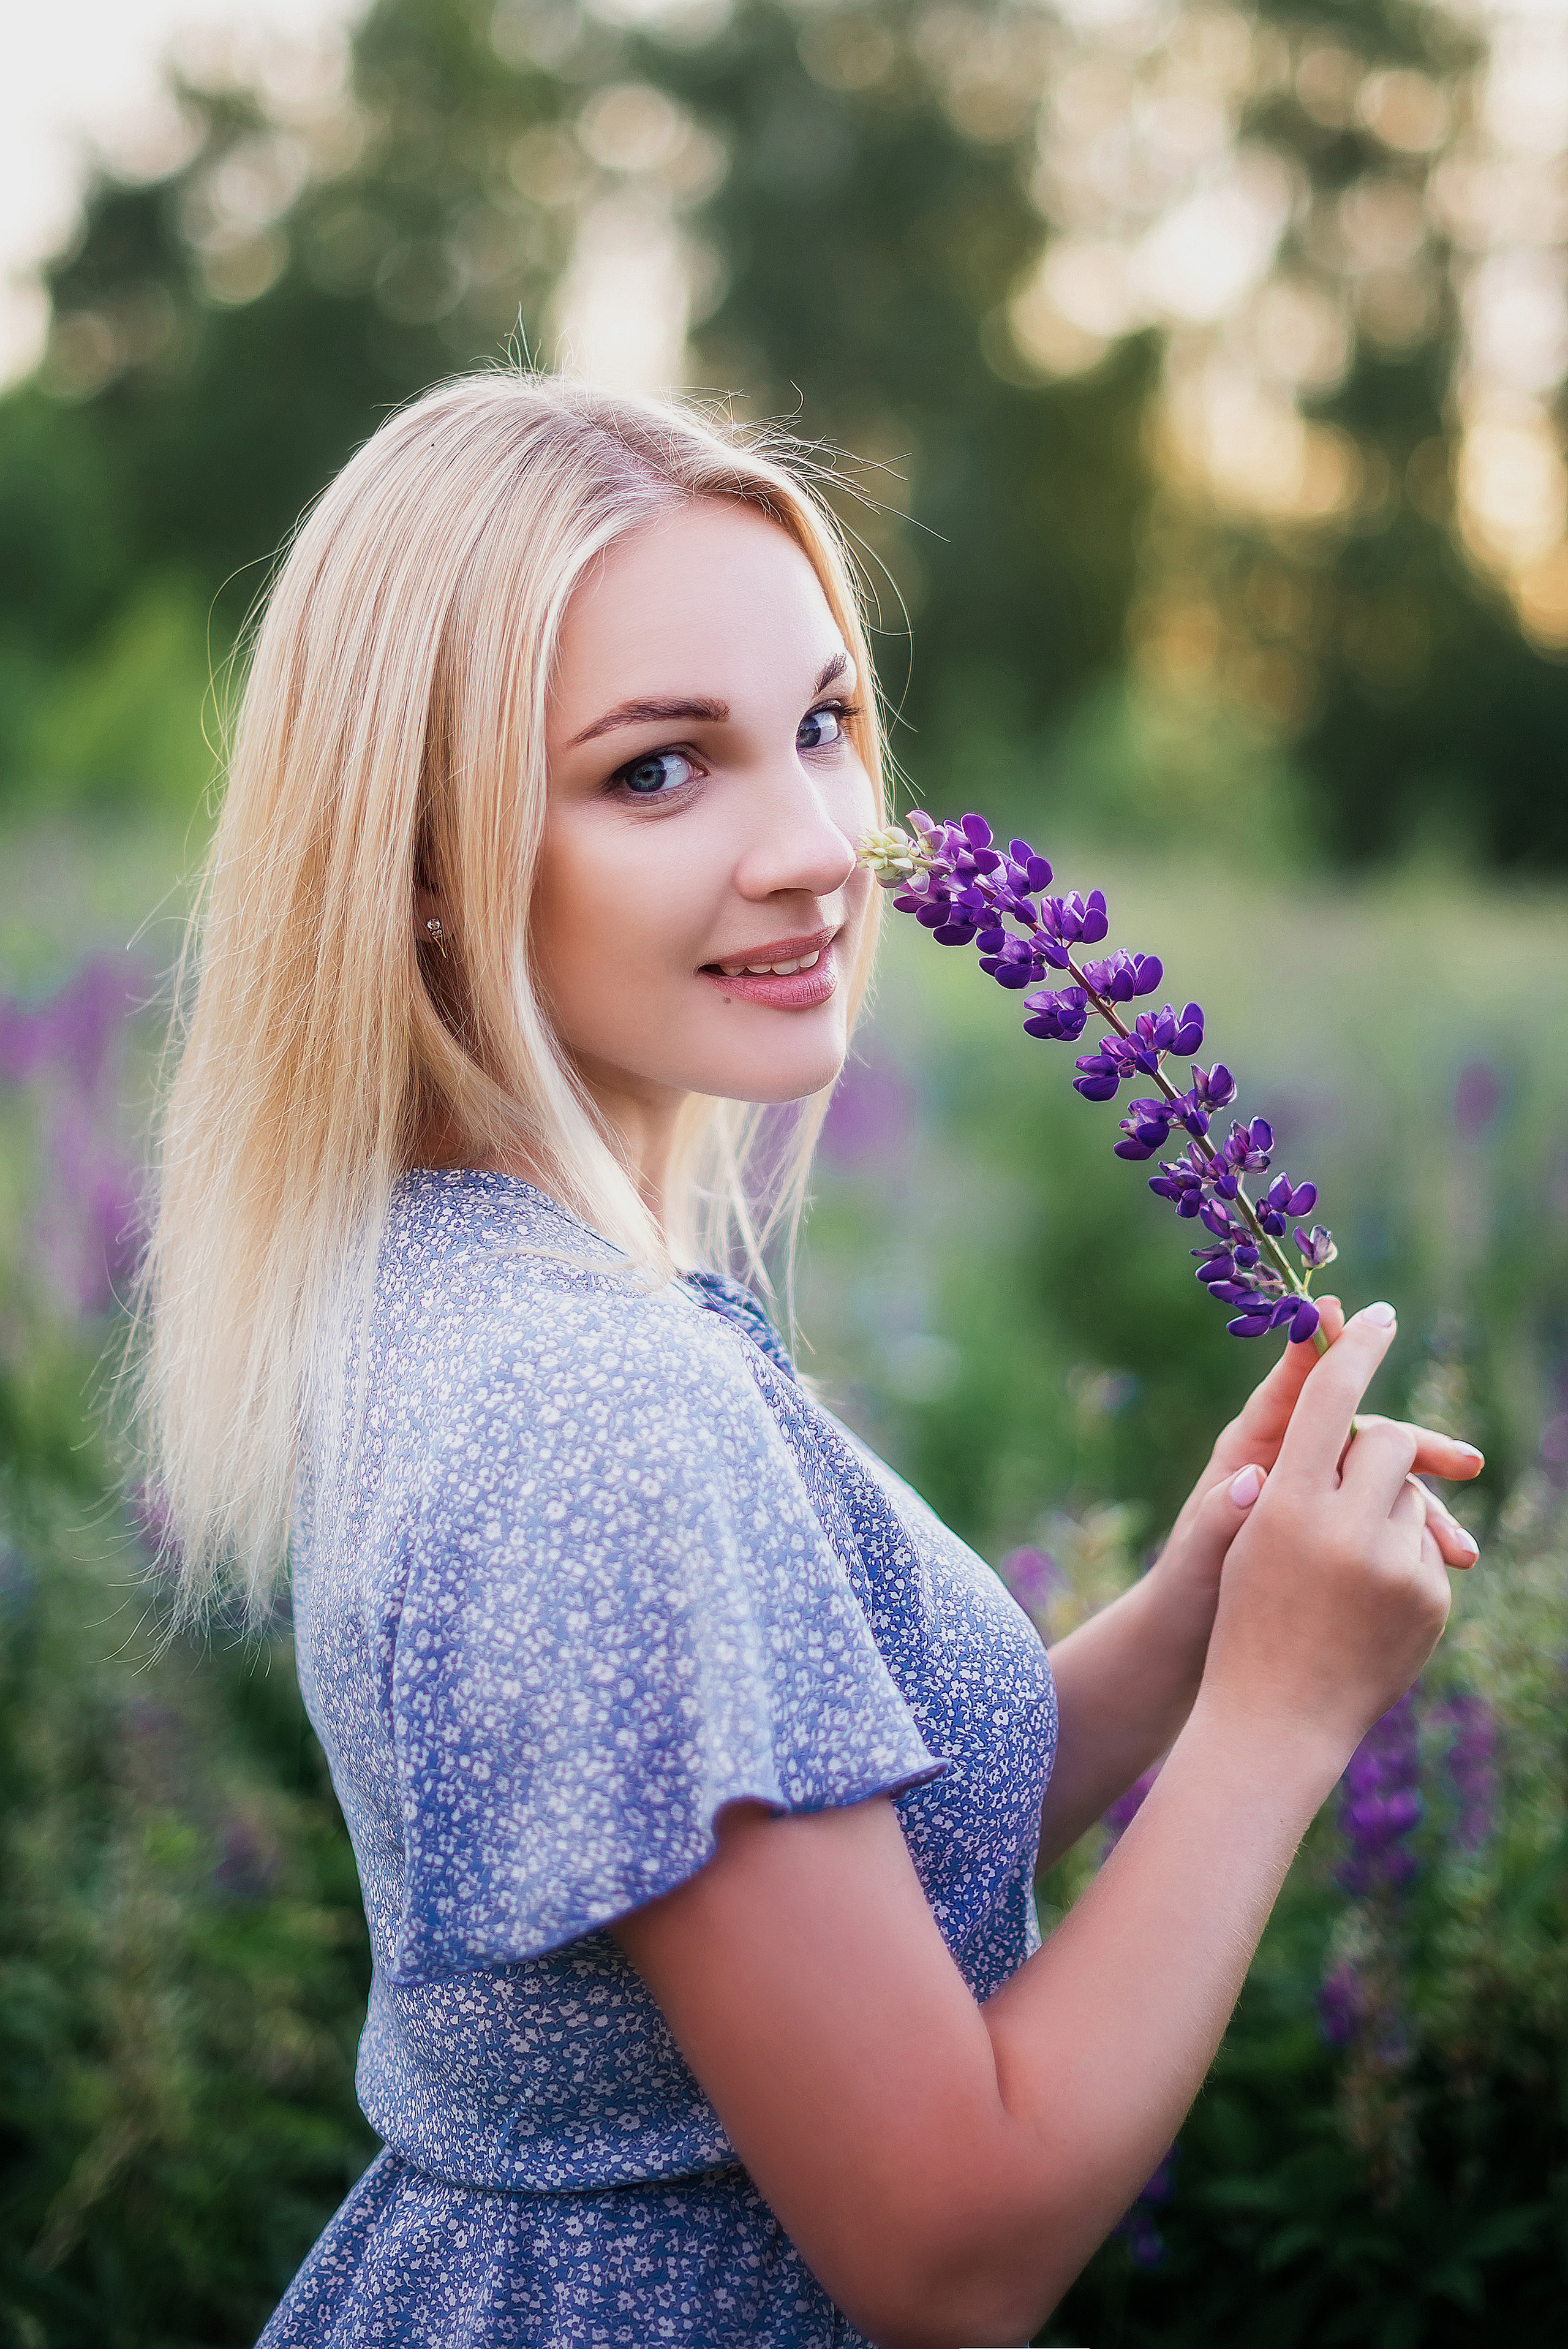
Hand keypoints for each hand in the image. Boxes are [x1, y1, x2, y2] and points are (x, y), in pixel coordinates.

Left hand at [1143, 1297, 1482, 1692]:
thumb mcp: (1196, 1555)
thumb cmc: (1187, 1586)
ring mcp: (1317, 1491)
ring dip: (1427, 1500)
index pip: (1289, 1391)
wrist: (1192, 1631)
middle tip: (1465, 1462)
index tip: (1336, 1311)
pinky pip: (1386, 1516)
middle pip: (1360, 1433)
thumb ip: (1219, 1517)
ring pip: (1383, 1476)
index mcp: (1250, 1450)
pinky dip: (1420, 1534)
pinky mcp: (1336, 1524)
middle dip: (1412, 1445)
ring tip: (1461, 1547)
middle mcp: (1290, 1459)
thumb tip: (1251, 1480)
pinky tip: (1453, 1558)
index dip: (1312, 1350)